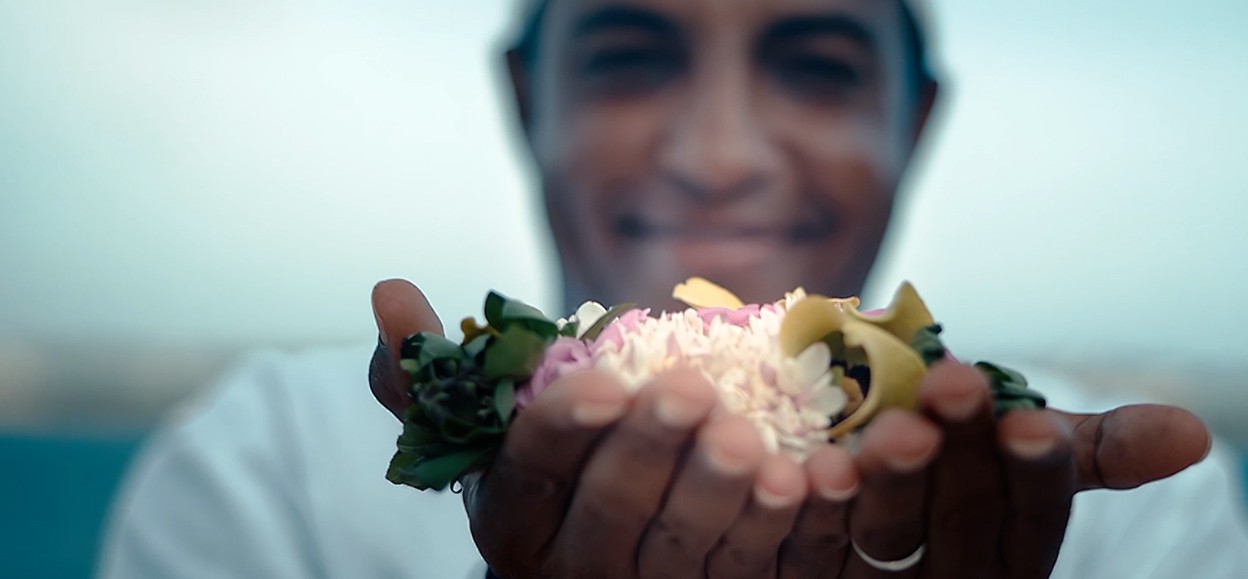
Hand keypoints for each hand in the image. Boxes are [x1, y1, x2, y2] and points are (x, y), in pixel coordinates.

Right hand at [369, 279, 808, 577]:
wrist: (606, 551)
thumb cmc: (548, 466)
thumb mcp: (487, 428)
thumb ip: (435, 374)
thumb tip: (388, 292)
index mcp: (512, 519)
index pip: (532, 474)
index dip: (565, 428)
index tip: (605, 380)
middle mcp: (573, 568)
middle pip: (614, 510)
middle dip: (654, 451)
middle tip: (696, 392)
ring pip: (688, 549)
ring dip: (726, 496)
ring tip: (759, 443)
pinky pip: (760, 570)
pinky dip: (792, 528)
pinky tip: (820, 479)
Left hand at [832, 361, 1211, 577]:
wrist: (850, 448)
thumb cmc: (958, 455)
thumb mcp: (1025, 452)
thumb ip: (1091, 448)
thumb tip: (1194, 434)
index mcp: (1005, 559)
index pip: (1030, 524)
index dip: (1034, 476)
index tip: (1031, 420)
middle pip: (953, 529)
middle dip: (954, 459)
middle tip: (949, 386)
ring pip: (877, 544)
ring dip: (883, 488)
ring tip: (886, 427)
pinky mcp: (795, 576)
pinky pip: (795, 551)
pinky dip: (801, 510)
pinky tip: (804, 463)